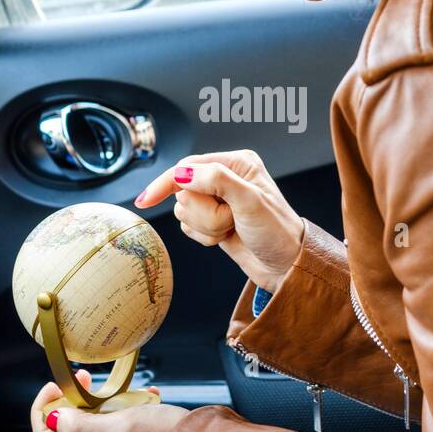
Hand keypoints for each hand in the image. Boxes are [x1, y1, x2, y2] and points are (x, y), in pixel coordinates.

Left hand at [30, 370, 190, 431]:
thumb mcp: (122, 427)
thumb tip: (53, 418)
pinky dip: (125, 406)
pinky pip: (118, 424)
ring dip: (99, 401)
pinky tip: (143, 396)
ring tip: (118, 388)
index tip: (57, 386)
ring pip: (92, 424)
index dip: (43, 409)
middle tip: (86, 379)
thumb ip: (83, 427)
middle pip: (66, 429)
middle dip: (70, 400)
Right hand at [134, 148, 304, 293]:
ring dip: (205, 227)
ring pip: (184, 211)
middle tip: (230, 221)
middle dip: (203, 213)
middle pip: (184, 191)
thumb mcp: (250, 201)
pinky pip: (189, 227)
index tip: (147, 200)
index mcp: (237, 163)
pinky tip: (225, 239)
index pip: (188, 166)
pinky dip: (204, 236)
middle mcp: (226, 178)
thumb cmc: (277, 233)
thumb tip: (183, 173)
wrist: (286, 267)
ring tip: (230, 230)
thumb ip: (217, 180)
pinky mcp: (213, 220)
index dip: (167, 183)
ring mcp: (219, 201)